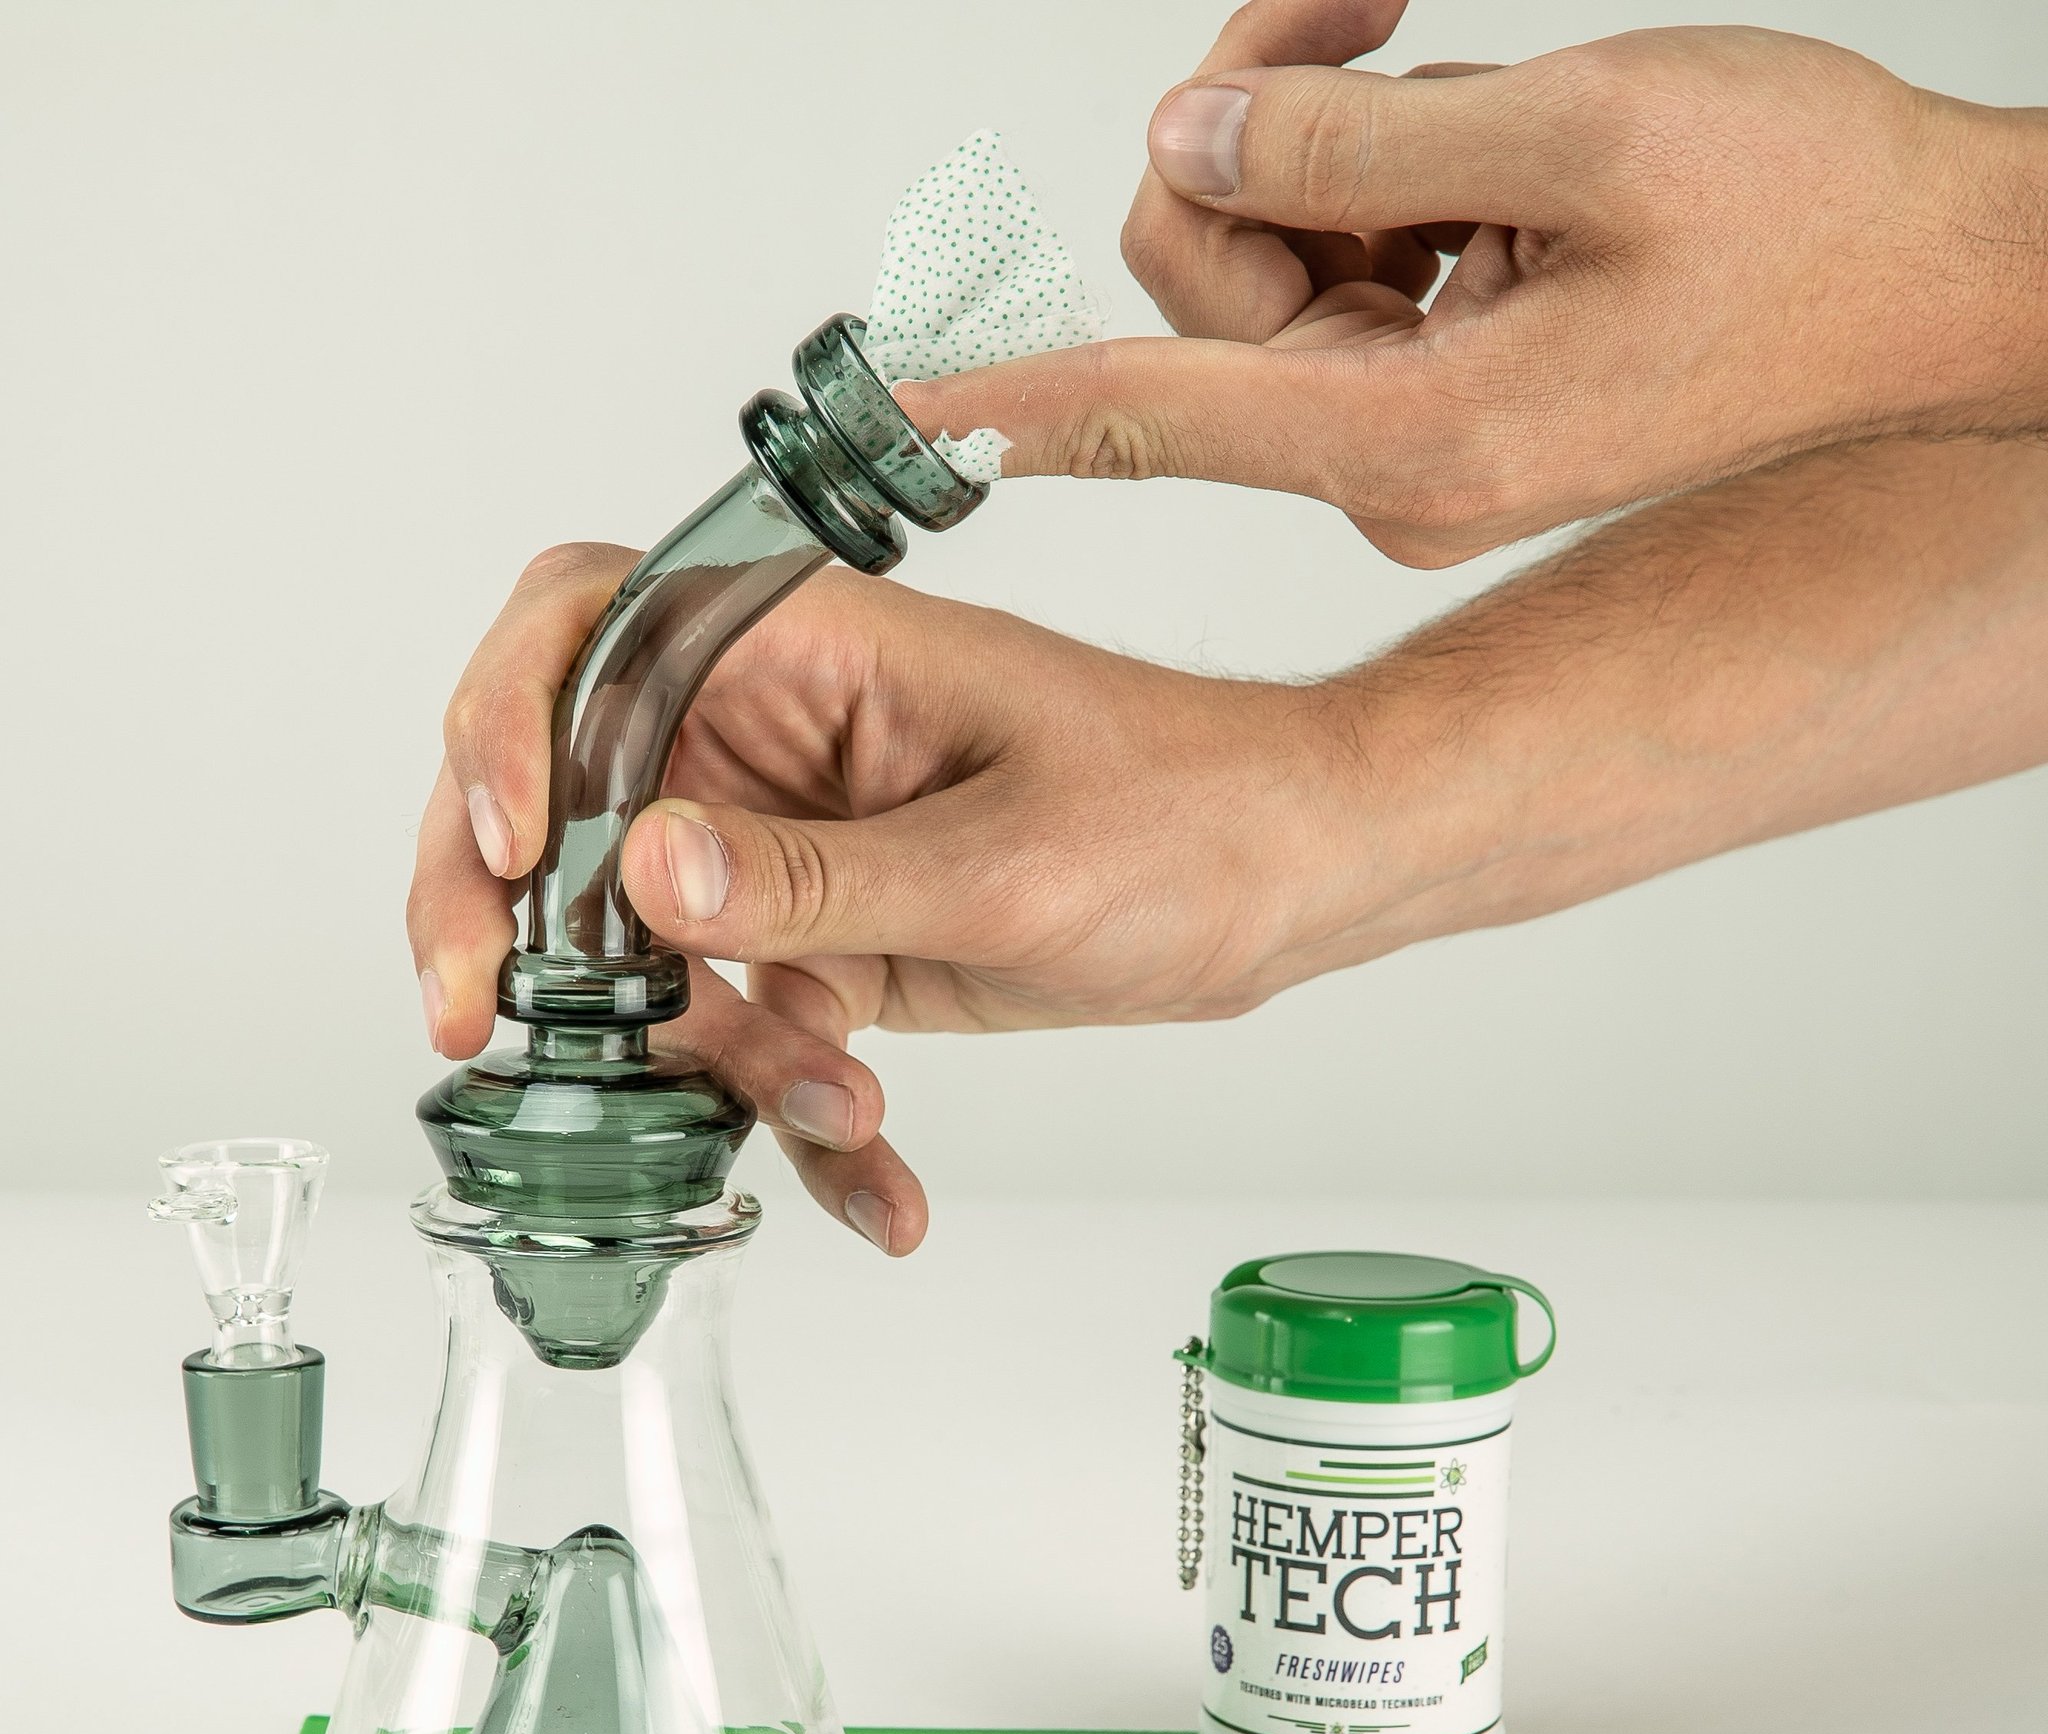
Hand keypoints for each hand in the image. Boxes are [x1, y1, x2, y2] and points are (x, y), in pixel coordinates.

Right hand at [408, 553, 1403, 1250]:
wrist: (1285, 882)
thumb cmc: (1188, 816)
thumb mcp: (1004, 862)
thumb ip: (818, 878)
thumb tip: (644, 868)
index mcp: (806, 647)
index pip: (586, 628)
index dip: (502, 722)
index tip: (506, 844)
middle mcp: (771, 734)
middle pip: (564, 805)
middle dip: (528, 931)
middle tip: (493, 1030)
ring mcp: (789, 843)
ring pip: (652, 951)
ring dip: (716, 1056)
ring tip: (850, 1110)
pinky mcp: (824, 936)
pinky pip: (751, 1028)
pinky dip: (793, 1112)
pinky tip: (875, 1178)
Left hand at [896, 10, 2047, 562]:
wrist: (1941, 293)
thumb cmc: (1813, 221)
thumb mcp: (1586, 132)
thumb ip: (1358, 138)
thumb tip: (1193, 133)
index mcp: (1413, 429)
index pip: (1159, 406)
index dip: (1014, 399)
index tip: (896, 417)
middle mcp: (1387, 458)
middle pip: (1204, 278)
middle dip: (1258, 133)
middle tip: (1356, 13)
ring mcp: (1410, 436)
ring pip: (1266, 261)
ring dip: (1340, 143)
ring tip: (1478, 103)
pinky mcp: (1437, 398)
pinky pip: (1339, 272)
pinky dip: (1388, 185)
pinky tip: (1486, 160)